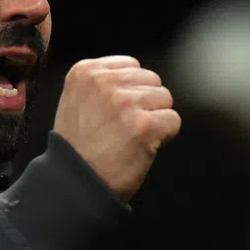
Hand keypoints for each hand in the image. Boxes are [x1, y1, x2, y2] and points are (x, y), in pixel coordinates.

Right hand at [53, 56, 180, 200]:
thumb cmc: (78, 147)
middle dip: (145, 103)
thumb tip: (136, 77)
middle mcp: (104, 82)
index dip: (130, 91)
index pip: (131, 66)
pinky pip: (173, 120)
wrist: (75, 182)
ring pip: (165, 98)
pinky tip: (142, 146)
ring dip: (155, 119)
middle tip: (124, 127)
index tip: (116, 113)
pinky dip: (164, 136)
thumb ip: (101, 84)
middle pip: (151, 79)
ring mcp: (125, 102)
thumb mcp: (76, 100)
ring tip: (131, 137)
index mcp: (85, 71)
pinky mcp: (144, 125)